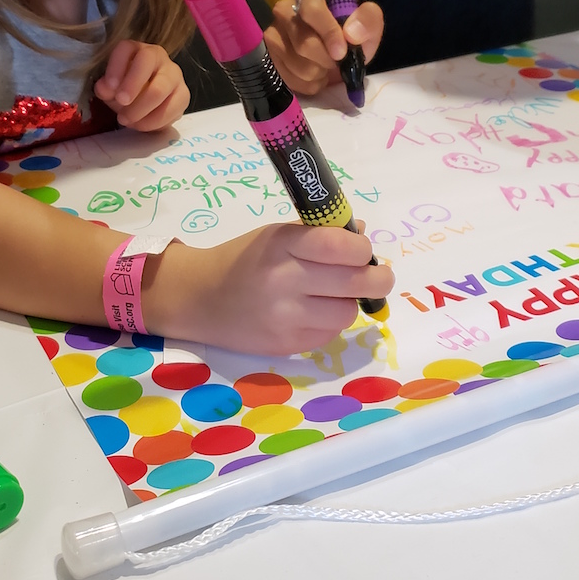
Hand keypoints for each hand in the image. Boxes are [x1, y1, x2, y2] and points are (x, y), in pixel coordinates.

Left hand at [93, 40, 189, 129]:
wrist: (146, 106)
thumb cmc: (126, 91)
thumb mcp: (111, 89)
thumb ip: (106, 88)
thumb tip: (104, 88)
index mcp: (136, 50)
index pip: (127, 48)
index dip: (116, 66)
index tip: (108, 87)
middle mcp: (158, 57)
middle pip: (147, 62)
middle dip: (132, 84)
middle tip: (121, 102)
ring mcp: (174, 75)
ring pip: (161, 88)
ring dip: (141, 108)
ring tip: (126, 120)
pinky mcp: (183, 95)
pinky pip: (172, 108)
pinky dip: (153, 121)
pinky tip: (141, 125)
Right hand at [144, 222, 394, 355]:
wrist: (199, 299)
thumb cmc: (243, 259)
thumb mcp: (277, 235)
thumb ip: (319, 235)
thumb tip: (362, 235)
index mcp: (282, 244)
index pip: (340, 246)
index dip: (362, 249)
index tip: (363, 250)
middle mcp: (284, 280)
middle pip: (355, 283)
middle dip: (377, 279)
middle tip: (379, 276)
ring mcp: (285, 316)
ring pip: (346, 312)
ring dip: (349, 302)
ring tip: (336, 294)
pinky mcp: (285, 344)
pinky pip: (329, 334)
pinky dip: (330, 322)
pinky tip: (315, 312)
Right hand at [264, 0, 383, 94]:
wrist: (336, 54)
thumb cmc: (349, 34)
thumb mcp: (367, 25)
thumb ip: (368, 20)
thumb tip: (352, 33)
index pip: (312, 9)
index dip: (328, 32)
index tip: (342, 51)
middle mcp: (284, 10)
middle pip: (303, 42)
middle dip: (326, 59)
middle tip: (338, 61)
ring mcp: (272, 35)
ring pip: (297, 64)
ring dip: (319, 72)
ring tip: (326, 66)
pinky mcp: (268, 59)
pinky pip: (290, 80)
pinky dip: (309, 83)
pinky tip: (315, 74)